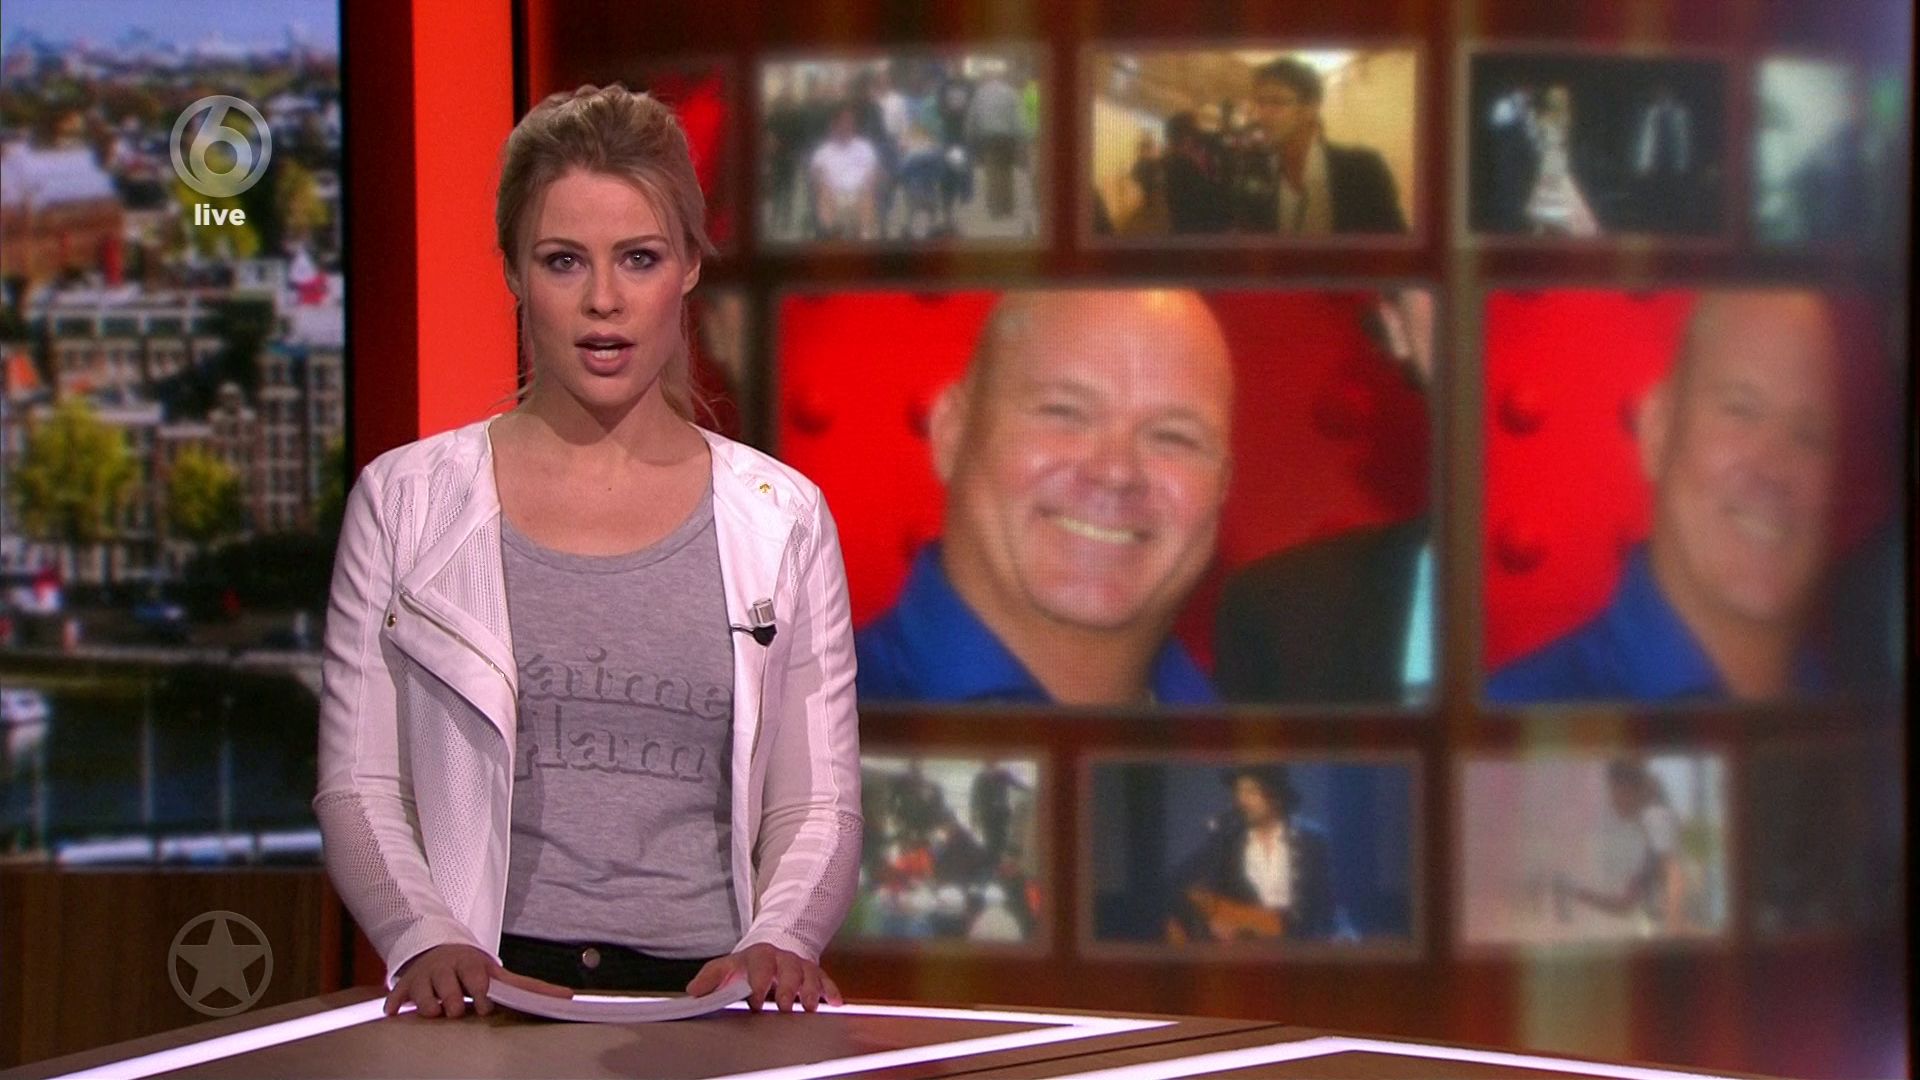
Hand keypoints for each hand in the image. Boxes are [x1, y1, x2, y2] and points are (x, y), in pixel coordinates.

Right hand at [384, 943, 572, 1018]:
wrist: (438, 947)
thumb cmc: (474, 968)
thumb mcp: (500, 973)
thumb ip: (532, 988)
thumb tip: (570, 997)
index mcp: (473, 965)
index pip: (478, 978)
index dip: (481, 992)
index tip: (486, 1005)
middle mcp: (448, 969)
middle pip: (450, 988)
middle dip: (454, 1000)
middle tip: (457, 1009)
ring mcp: (425, 977)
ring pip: (424, 995)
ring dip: (429, 1005)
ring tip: (435, 1010)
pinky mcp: (405, 986)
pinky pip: (395, 996)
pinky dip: (394, 1004)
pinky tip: (395, 1011)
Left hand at [685, 943, 842, 1013]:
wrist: (771, 951)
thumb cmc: (747, 966)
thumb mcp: (726, 968)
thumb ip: (710, 979)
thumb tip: (693, 992)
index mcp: (759, 955)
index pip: (760, 966)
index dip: (758, 983)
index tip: (755, 1003)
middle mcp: (782, 958)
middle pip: (788, 968)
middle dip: (787, 988)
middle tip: (785, 1006)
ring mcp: (800, 965)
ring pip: (810, 973)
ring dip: (811, 990)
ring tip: (809, 1007)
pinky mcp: (814, 973)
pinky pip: (826, 979)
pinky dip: (831, 990)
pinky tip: (834, 1003)